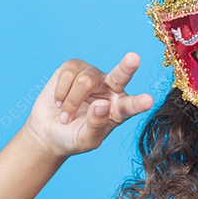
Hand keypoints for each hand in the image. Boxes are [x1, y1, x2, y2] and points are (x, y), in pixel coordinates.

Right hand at [22, 53, 153, 157]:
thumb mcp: (86, 140)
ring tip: (66, 115)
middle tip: (134, 59)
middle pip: (120, 76)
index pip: (131, 105)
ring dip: (71, 102)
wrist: (49, 131)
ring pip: (85, 81)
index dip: (139, 103)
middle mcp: (110, 89)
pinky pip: (69, 73)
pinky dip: (60, 91)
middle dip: (127, 67)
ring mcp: (93, 76)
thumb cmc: (72, 137)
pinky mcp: (74, 67)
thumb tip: (101, 104)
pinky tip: (59, 101)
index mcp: (119, 109)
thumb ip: (96, 125)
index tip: (148, 101)